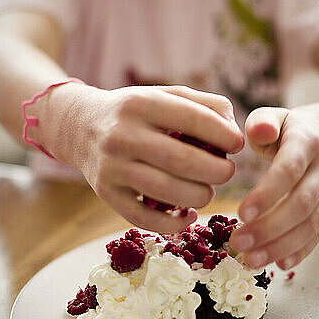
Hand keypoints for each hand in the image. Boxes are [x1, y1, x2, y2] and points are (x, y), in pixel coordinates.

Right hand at [42, 83, 243, 233]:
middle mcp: (122, 135)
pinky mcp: (106, 193)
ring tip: (208, 191)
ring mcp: (111, 167)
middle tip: (227, 172)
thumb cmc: (136, 112)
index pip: (191, 118)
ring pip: (166, 191)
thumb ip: (204, 104)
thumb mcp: (164, 95)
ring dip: (199, 196)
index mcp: (141, 103)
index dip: (222, 134)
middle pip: (181, 160)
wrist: (80, 126)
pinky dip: (173, 223)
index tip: (238, 145)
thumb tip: (234, 129)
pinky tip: (188, 215)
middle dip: (217, 170)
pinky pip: (144, 217)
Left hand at [230, 107, 318, 268]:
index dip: (267, 194)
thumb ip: (262, 122)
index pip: (289, 170)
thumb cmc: (286, 129)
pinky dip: (299, 252)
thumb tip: (258, 132)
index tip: (240, 213)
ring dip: (280, 246)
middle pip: (301, 204)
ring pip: (309, 225)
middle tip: (239, 242)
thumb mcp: (273, 117)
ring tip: (250, 259)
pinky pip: (316, 235)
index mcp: (307, 143)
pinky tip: (278, 264)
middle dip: (269, 227)